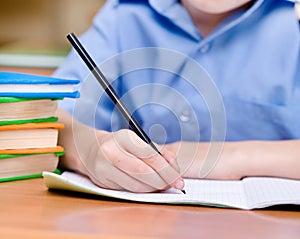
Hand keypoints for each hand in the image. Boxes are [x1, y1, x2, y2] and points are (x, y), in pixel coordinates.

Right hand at [57, 108, 183, 192]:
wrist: (91, 150)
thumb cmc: (120, 144)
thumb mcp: (138, 141)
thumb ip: (158, 152)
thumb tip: (173, 166)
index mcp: (123, 137)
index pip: (150, 155)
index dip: (167, 170)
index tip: (178, 179)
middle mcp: (110, 152)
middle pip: (143, 172)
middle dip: (162, 181)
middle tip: (173, 185)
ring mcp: (104, 168)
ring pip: (135, 185)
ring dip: (153, 188)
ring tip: (162, 185)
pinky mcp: (102, 182)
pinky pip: (128, 190)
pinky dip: (142, 191)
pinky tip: (149, 187)